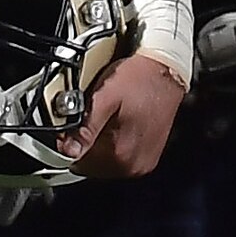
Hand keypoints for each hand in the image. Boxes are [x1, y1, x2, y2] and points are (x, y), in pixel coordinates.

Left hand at [65, 49, 185, 179]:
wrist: (168, 71)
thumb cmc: (140, 79)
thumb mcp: (106, 97)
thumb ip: (85, 127)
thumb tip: (67, 150)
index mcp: (120, 154)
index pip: (78, 162)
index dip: (68, 142)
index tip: (69, 127)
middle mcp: (133, 165)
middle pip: (91, 166)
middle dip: (84, 145)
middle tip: (89, 119)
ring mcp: (142, 164)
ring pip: (104, 164)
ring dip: (98, 147)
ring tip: (105, 121)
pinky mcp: (148, 158)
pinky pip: (119, 160)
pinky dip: (112, 146)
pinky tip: (116, 127)